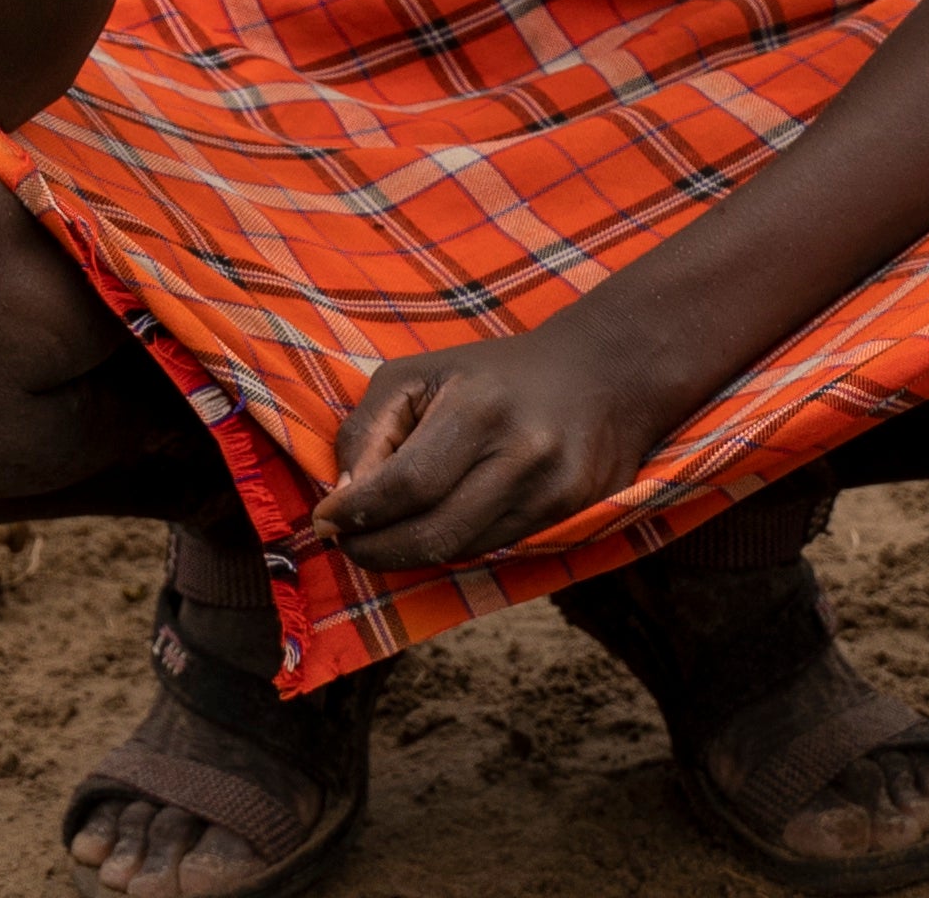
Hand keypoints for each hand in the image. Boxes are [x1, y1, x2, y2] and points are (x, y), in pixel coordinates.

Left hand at [313, 315, 683, 572]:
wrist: (603, 375)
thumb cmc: (492, 374)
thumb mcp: (418, 374)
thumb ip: (370, 428)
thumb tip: (345, 494)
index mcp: (480, 408)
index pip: (407, 484)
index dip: (359, 512)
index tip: (326, 520)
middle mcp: (523, 455)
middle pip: (434, 532)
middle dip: (375, 548)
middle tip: (343, 544)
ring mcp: (553, 493)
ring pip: (462, 549)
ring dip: (408, 554)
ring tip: (377, 539)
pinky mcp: (571, 516)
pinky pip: (493, 548)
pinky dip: (450, 547)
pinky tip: (428, 531)